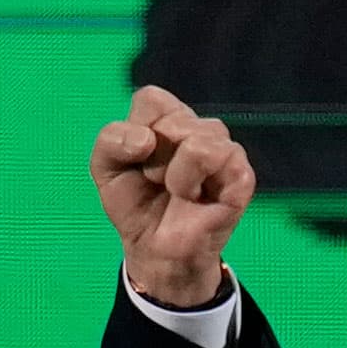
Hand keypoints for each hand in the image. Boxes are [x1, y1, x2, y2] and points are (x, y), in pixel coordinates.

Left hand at [91, 85, 255, 306]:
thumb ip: (110, 141)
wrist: (153, 249)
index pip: (152, 98)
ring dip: (171, 172)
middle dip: (151, 158)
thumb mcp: (105, 169)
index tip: (135, 159)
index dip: (134, 132)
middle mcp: (200, 129)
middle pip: (172, 120)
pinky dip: (191, 181)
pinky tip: (193, 197)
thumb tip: (145, 139)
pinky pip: (215, 155)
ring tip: (176, 191)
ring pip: (196, 136)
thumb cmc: (135, 204)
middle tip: (156, 181)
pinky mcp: (241, 173)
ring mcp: (224, 149)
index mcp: (169, 120)